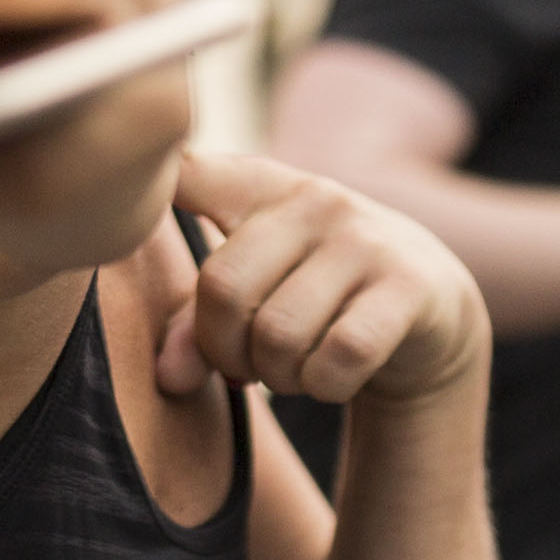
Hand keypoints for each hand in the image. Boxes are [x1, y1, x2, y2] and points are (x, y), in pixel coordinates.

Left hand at [156, 151, 488, 412]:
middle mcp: (316, 199)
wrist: (430, 314)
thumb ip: (196, 327)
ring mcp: (365, 240)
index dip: (153, 185)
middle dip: (225, 350)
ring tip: (293, 371)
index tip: (129, 193)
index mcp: (262, 188)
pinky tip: (333, 378)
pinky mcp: (408, 287)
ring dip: (278, 377)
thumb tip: (169, 377)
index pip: (190, 172)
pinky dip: (325, 386)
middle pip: (222, 287)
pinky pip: (337, 358)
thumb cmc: (316, 300)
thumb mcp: (255, 297)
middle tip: (247, 366)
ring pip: (278, 333)